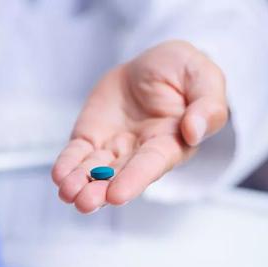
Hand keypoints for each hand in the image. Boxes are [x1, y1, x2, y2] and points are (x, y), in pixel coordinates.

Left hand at [52, 40, 227, 212]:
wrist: (152, 63)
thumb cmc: (183, 72)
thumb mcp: (204, 78)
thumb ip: (208, 106)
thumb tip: (194, 131)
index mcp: (170, 142)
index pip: (151, 164)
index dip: (134, 179)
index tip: (117, 195)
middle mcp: (139, 151)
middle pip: (119, 175)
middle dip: (101, 191)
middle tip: (85, 202)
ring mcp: (113, 146)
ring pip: (95, 170)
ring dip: (80, 183)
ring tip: (67, 193)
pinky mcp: (92, 136)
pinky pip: (78, 153)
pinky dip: (68, 164)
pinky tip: (59, 176)